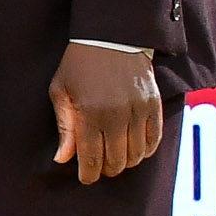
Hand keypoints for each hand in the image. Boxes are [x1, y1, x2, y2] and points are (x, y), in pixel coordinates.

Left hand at [49, 42, 166, 185]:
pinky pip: (155, 139)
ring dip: (125, 162)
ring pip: (136, 154)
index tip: (85, 178)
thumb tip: (63, 159)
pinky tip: (136, 151)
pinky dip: (146, 150)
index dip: (88, 173)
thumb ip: (65, 128)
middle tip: (99, 168)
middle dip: (106, 170)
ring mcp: (138, 111)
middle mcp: (117, 115)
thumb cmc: (79, 65)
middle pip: (116, 160)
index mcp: (90, 113)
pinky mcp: (154, 105)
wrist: (112, 37)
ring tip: (115, 159)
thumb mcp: (61, 92)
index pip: (91, 157)